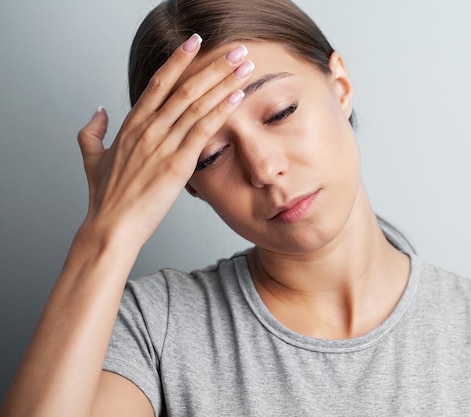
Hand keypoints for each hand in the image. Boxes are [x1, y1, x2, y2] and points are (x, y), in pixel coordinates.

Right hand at [76, 35, 252, 245]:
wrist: (112, 227)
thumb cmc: (105, 198)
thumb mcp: (92, 159)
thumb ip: (92, 132)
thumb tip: (97, 111)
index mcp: (131, 125)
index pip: (158, 83)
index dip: (178, 60)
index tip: (195, 43)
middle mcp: (147, 129)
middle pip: (184, 87)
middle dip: (213, 66)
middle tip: (236, 50)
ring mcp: (162, 145)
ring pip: (197, 104)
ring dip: (224, 83)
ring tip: (244, 67)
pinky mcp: (177, 164)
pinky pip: (203, 130)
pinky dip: (221, 111)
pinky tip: (236, 97)